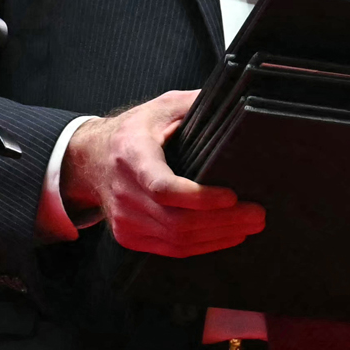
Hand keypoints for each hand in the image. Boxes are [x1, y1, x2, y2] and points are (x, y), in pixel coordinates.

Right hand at [61, 90, 264, 256]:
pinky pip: (170, 249)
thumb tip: (235, 100)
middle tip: (258, 214)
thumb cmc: (134, 130)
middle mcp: (124, 191)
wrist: (91, 159)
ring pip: (177, 239)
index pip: (162, 187)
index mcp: (132, 155)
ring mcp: (124, 219)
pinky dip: (203, 245)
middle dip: (223, 220)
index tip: (231, 196)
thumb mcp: (162, 107)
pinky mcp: (128, 236)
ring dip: (219, 235)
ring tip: (250, 224)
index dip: (199, 198)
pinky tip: (227, 235)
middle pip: (177, 220)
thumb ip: (195, 104)